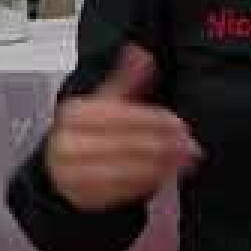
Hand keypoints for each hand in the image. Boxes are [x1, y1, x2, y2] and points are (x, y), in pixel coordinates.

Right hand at [46, 42, 202, 212]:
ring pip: (127, 169)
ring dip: (162, 166)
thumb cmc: (86, 132)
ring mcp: (73, 174)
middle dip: (164, 145)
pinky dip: (149, 183)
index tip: (178, 124)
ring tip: (186, 160)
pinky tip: (166, 174)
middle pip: (126, 144)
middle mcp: (69, 144)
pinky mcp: (84, 198)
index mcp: (74, 114)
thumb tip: (141, 52)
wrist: (60, 170)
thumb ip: (126, 78)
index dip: (154, 121)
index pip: (121, 116)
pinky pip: (123, 192)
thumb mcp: (104, 100)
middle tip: (190, 145)